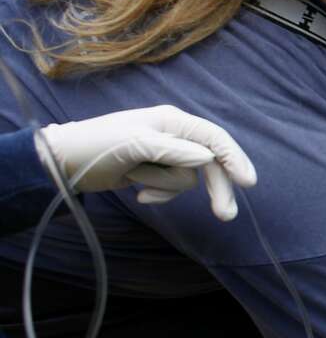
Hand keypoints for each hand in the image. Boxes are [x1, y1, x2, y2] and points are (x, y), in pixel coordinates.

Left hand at [35, 105, 256, 220]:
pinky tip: (138, 194)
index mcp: (173, 121)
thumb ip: (174, 151)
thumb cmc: (98, 146)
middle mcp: (174, 136)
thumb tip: (208, 159)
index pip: (214, 139)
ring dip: (164, 186)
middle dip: (215, 188)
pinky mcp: (155, 171)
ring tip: (138, 183)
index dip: (234, 158)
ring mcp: (165, 155)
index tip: (248, 183)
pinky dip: (157, 193)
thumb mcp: (136, 144)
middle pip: (209, 164)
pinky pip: (171, 188)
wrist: (64, 162)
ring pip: (188, 178)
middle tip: (225, 216)